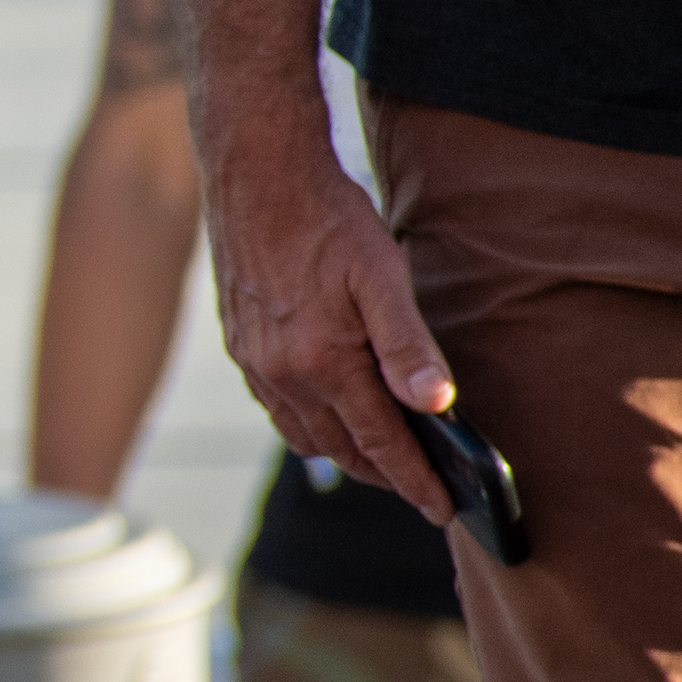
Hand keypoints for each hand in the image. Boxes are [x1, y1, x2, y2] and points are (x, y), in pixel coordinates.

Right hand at [203, 120, 456, 521]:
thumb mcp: (383, 274)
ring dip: (343, 455)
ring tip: (380, 459)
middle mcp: (282, 374)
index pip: (380, 443)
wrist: (255, 173)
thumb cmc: (328, 217)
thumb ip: (408, 344)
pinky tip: (328, 413)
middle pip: (340, 449)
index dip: (415, 480)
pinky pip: (275, 409)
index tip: (442, 508)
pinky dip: (308, 426)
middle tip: (420, 488)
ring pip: (303, 436)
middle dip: (383, 475)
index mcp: (322, 362)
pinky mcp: (239, 346)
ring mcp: (255, 363)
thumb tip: (438, 406)